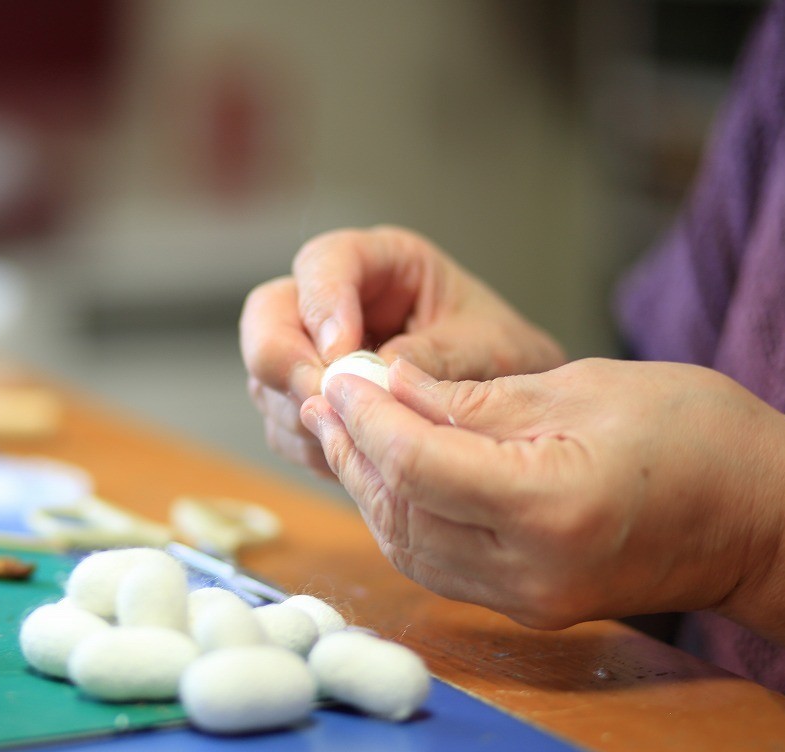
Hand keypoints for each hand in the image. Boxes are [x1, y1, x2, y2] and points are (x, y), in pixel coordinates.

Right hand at [240, 226, 564, 475]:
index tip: (340, 355)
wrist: (516, 410)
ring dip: (303, 413)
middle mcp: (333, 302)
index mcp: (380, 264)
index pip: (323, 263)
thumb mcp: (491, 348)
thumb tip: (373, 374)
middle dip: (288, 365)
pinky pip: (283, 424)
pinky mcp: (306, 402)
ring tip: (361, 438)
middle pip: (268, 316)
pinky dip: (313, 444)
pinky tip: (360, 455)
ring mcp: (310, 354)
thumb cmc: (505, 359)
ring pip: (267, 377)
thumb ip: (436, 354)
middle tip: (327, 404)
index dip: (321, 304)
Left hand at [301, 357, 784, 650]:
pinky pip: (436, 563)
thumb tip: (388, 386)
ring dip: (366, 486)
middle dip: (353, 450)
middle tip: (323, 398)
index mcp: (549, 506)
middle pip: (399, 511)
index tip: (338, 375)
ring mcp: (525, 600)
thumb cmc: (694, 436)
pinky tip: (386, 472)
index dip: (366, 416)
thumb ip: (473, 398)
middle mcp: (529, 570)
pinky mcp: (525, 607)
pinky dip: (401, 516)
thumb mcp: (580, 388)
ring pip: (407, 545)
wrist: (762, 521)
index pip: (417, 464)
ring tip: (341, 429)